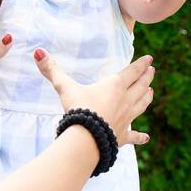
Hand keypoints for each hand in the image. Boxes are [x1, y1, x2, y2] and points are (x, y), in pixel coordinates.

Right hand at [33, 49, 153, 148]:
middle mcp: (125, 101)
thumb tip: (38, 52)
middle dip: (147, 78)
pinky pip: (135, 136)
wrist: (85, 139)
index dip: (142, 64)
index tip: (150, 59)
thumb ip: (52, 70)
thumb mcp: (64, 87)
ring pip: (141, 105)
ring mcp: (126, 119)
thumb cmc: (78, 109)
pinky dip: (141, 137)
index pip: (133, 72)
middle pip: (141, 86)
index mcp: (115, 86)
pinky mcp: (123, 136)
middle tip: (152, 71)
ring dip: (147, 97)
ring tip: (151, 92)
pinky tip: (147, 138)